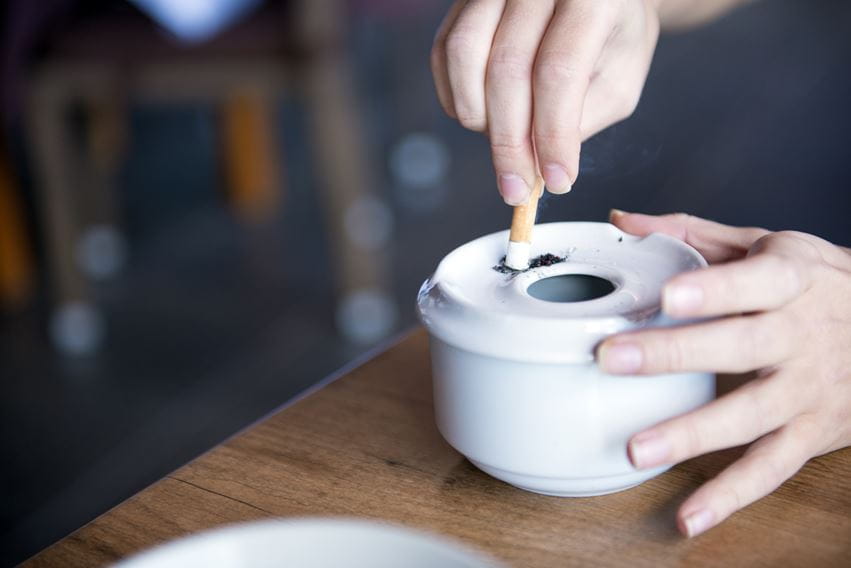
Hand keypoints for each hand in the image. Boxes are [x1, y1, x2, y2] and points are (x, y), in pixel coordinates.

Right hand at [431, 0, 659, 203]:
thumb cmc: (612, 38)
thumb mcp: (619, 80)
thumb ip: (579, 120)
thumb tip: (533, 166)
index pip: (558, 72)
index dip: (552, 135)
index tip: (556, 181)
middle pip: (506, 69)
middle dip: (509, 142)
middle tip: (517, 188)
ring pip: (464, 56)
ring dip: (478, 118)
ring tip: (505, 143)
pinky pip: (444, 52)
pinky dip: (456, 98)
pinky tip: (481, 118)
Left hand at [600, 211, 850, 536]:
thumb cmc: (813, 283)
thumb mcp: (764, 244)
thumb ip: (691, 235)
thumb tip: (623, 223)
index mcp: (788, 280)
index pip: (752, 283)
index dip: (713, 290)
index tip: (668, 296)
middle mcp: (799, 335)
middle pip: (738, 347)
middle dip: (674, 354)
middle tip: (613, 359)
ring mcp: (808, 389)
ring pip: (751, 414)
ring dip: (693, 434)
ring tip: (637, 448)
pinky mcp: (813, 433)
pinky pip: (771, 467)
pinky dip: (731, 495)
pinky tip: (690, 515)